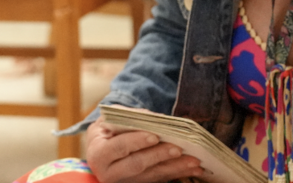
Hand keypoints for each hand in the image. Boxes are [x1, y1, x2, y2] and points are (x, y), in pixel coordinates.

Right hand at [85, 118, 205, 182]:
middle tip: (179, 148)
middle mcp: (109, 173)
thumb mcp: (112, 118)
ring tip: (194, 161)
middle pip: (137, 165)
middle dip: (159, 156)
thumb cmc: (109, 129)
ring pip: (152, 176)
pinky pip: (160, 180)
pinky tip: (193, 168)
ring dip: (175, 168)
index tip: (155, 136)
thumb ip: (129, 117)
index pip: (119, 147)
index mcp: (98, 153)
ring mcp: (124, 182)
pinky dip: (178, 173)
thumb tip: (153, 118)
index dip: (137, 142)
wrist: (103, 147)